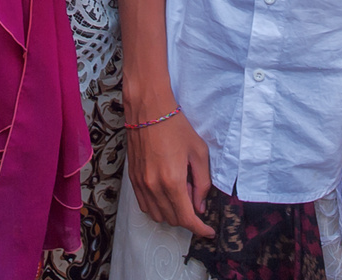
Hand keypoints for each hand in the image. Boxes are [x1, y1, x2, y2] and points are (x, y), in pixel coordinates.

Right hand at [126, 103, 214, 236]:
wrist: (148, 110)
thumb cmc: (176, 127)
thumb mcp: (199, 153)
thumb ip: (202, 183)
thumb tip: (200, 206)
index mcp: (172, 181)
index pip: (187, 218)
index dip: (200, 229)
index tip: (208, 231)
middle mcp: (154, 186)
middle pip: (173, 219)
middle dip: (188, 217)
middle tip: (195, 198)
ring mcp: (140, 183)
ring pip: (157, 215)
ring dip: (172, 214)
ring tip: (181, 193)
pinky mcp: (133, 178)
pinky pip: (144, 205)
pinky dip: (157, 207)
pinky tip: (166, 193)